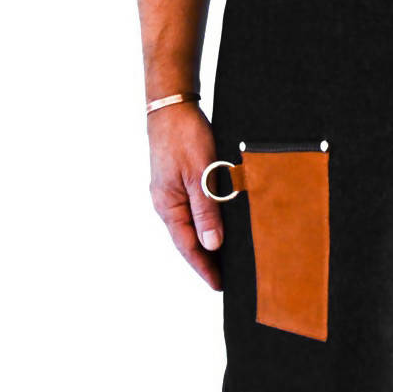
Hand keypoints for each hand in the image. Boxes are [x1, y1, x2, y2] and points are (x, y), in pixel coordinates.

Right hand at [147, 101, 223, 290]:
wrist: (172, 106)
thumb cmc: (184, 136)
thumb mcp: (200, 174)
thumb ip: (206, 209)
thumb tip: (212, 245)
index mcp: (168, 205)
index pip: (188, 246)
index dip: (204, 267)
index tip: (219, 285)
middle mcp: (166, 202)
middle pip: (187, 239)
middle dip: (205, 259)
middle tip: (226, 277)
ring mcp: (170, 191)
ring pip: (190, 224)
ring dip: (206, 240)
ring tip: (224, 256)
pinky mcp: (177, 178)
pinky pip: (192, 207)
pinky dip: (205, 220)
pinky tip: (217, 223)